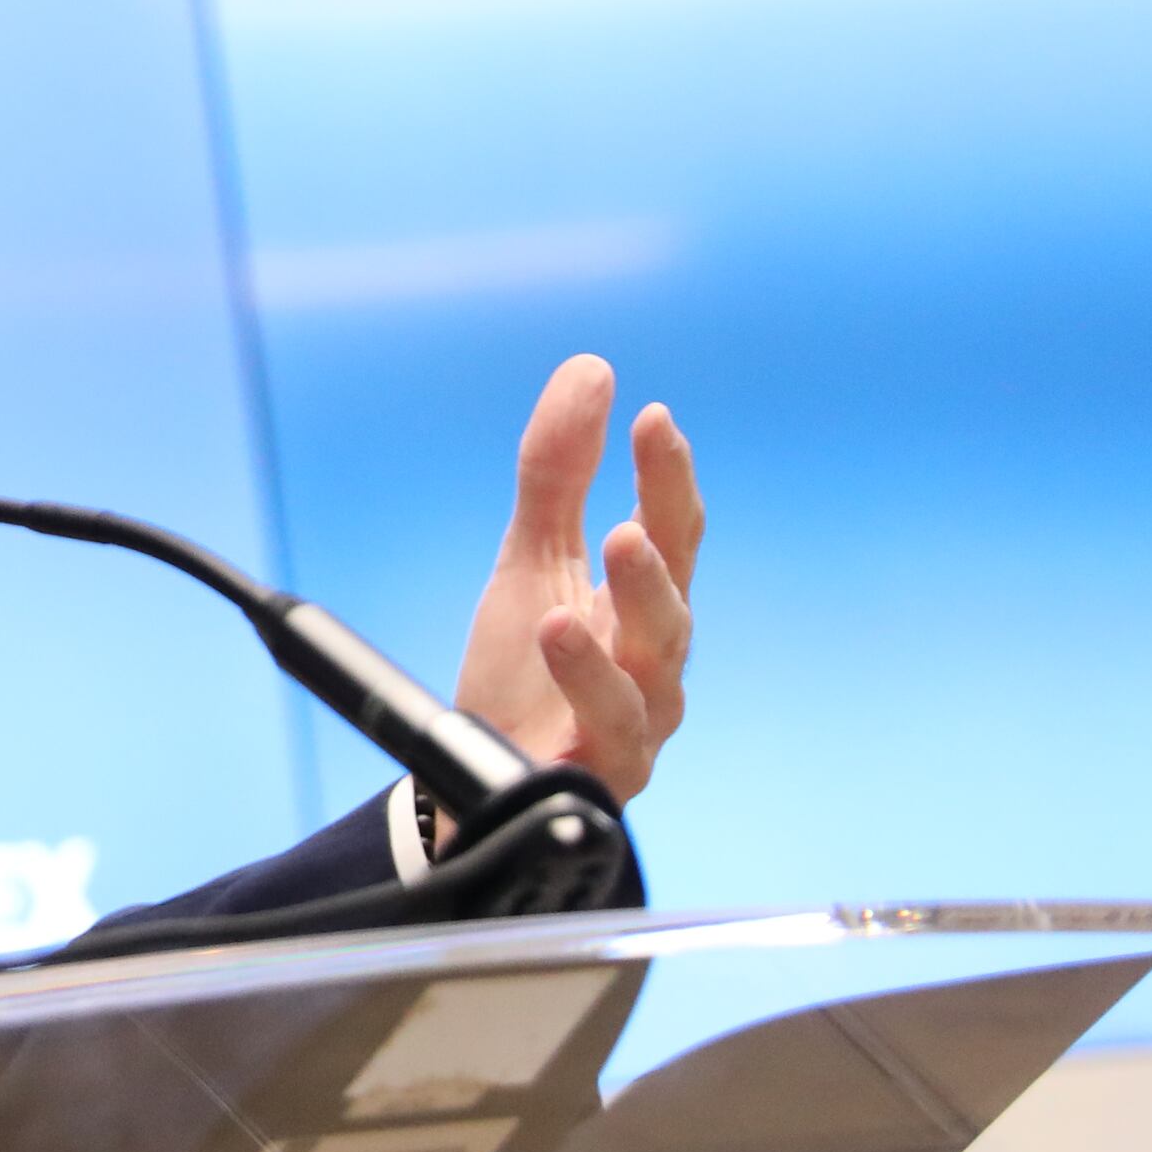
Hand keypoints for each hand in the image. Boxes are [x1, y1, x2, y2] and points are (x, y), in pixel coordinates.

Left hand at [450, 356, 701, 802]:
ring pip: (654, 671)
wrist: (477, 781)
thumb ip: (557, 473)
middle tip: (635, 503)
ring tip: (606, 553)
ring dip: (638, 606)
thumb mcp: (529, 560)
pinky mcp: (602, 773)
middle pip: (674, 599)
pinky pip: (611, 732)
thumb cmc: (523, 670)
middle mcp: (652, 662)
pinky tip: (555, 632)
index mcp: (640, 605)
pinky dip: (588, 683)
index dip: (667, 476)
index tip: (653, 417)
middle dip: (662, 546)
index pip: (671, 533)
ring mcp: (635, 721)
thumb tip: (592, 369)